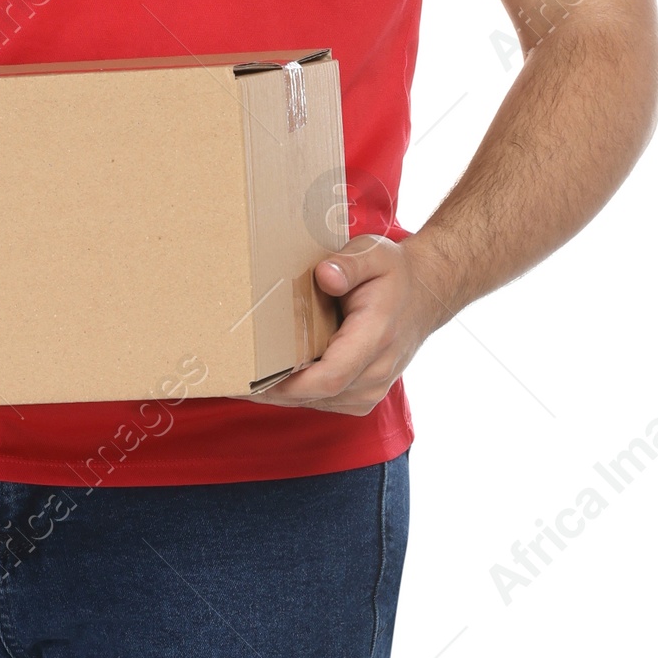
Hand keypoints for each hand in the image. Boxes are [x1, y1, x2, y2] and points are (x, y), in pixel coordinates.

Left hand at [254, 232, 452, 414]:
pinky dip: (297, 394)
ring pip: (317, 402)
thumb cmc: (394, 274)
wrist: (426, 295)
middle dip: (273, 390)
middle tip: (231, 379)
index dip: (290, 384)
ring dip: (281, 394)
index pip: (332, 376)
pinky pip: (323, 403)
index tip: (253, 380)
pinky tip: (275, 378)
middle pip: (316, 394)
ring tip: (244, 378)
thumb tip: (325, 275)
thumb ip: (350, 263)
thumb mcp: (374, 254)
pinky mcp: (364, 397)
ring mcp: (373, 389)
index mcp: (376, 337)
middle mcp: (377, 371)